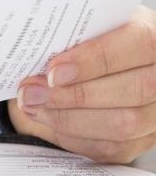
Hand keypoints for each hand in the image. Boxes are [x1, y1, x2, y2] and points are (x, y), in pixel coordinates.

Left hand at [10, 6, 155, 162]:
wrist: (90, 66)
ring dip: (67, 117)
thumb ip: (69, 37)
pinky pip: (109, 146)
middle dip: (73, 95)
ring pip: (122, 124)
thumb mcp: (80, 29)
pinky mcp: (142, 141)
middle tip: (31, 91)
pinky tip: (46, 118)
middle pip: (132, 91)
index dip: (95, 60)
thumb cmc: (84, 43)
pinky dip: (71, 134)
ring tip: (32, 104)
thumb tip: (34, 57)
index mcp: (155, 36)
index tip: (54, 71)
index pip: (138, 45)